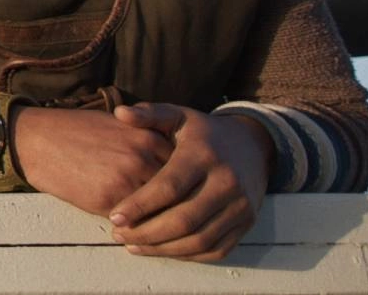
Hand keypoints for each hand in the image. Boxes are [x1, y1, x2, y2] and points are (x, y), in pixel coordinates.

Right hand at [8, 104, 172, 216]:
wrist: (36, 138)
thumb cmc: (76, 130)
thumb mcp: (119, 125)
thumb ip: (149, 142)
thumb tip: (173, 167)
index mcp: (150, 138)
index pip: (186, 172)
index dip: (187, 186)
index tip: (184, 195)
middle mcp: (144, 158)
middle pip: (180, 194)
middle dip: (178, 207)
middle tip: (173, 216)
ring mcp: (127, 180)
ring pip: (160, 213)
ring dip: (159, 222)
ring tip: (154, 227)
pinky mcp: (108, 200)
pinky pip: (134, 222)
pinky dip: (136, 227)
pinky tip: (129, 225)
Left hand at [106, 104, 271, 261]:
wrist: (253, 145)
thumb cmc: (203, 133)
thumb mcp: (178, 116)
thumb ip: (149, 114)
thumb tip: (120, 112)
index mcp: (204, 155)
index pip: (169, 187)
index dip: (140, 205)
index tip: (114, 216)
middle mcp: (227, 183)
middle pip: (184, 219)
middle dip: (147, 233)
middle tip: (119, 235)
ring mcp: (241, 206)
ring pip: (200, 240)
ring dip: (163, 249)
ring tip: (133, 246)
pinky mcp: (247, 223)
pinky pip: (216, 249)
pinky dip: (187, 255)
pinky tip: (161, 250)